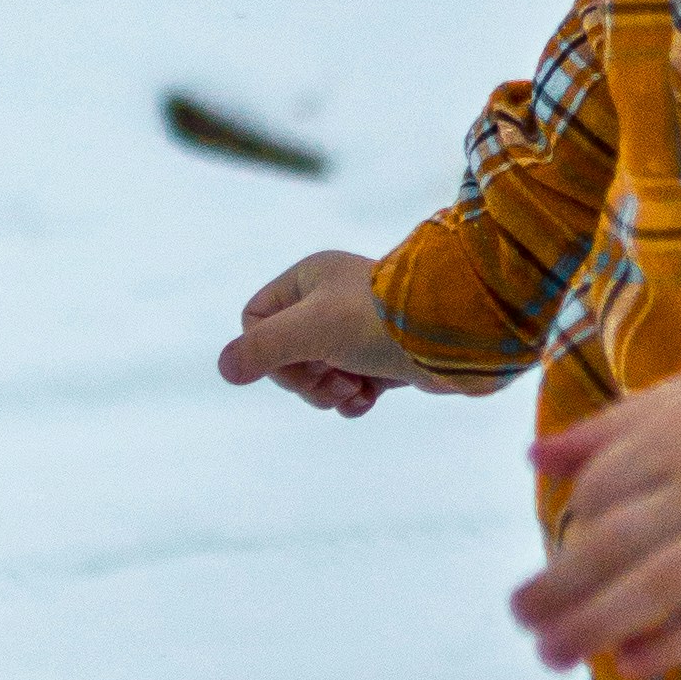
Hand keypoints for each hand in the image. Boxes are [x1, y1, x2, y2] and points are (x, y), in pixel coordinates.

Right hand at [219, 250, 425, 416]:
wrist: (454, 334)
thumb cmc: (378, 321)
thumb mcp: (309, 330)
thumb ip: (262, 349)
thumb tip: (226, 369)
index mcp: (309, 279)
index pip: (256, 320)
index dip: (267, 352)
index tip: (297, 361)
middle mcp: (330, 300)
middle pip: (286, 353)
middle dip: (304, 379)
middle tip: (331, 382)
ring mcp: (358, 330)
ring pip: (317, 373)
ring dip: (328, 392)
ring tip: (354, 391)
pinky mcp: (384, 356)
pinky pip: (349, 385)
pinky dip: (353, 399)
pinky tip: (368, 400)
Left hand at [509, 366, 680, 676]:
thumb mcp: (677, 400)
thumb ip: (604, 432)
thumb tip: (534, 458)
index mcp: (672, 440)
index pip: (601, 490)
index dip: (572, 524)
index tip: (558, 552)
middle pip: (618, 544)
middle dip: (562, 586)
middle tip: (521, 621)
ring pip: (660, 586)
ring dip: (599, 623)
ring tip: (553, 654)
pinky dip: (672, 643)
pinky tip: (628, 665)